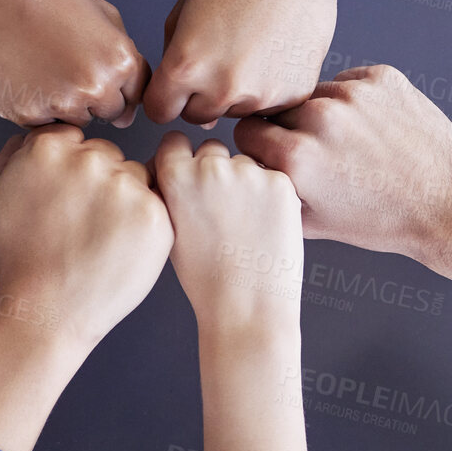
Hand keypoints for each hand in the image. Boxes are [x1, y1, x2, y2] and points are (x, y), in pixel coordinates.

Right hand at [0, 0, 149, 127]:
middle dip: (94, 96)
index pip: (135, 96)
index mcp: (121, 62)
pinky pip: (43, 123)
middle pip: (109, 113)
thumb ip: (127, 59)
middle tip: (67, 64)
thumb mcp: (105, 15)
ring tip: (44, 67)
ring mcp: (61, 105)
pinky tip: (25, 75)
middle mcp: (96, 87)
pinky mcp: (27, 114)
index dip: (116, 83)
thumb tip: (129, 113)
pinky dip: (36, 106)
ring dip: (67, 105)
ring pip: (76, 121)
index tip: (95, 66)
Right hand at [0, 125, 174, 351]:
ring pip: (136, 176)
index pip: (76, 139)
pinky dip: (143, 223)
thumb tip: (35, 135)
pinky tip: (120, 245)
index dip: (72, 172)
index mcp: (48, 147)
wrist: (48, 310)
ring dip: (126, 200)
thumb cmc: (19, 258)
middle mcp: (89, 159)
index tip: (67, 199)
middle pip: (108, 155)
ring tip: (101, 237)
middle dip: (101, 182)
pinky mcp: (153, 213)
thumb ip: (13, 153)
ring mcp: (123, 185)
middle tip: (84, 223)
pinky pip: (157, 203)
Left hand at [142, 0, 341, 124]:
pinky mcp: (293, 93)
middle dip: (201, 94)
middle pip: (197, 115)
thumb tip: (187, 106)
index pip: (160, 111)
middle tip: (220, 55)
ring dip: (236, 91)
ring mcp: (261, 96)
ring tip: (251, 48)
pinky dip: (268, 86)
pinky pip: (269, 105)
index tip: (176, 84)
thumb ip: (175, 60)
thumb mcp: (184, 11)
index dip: (166, 96)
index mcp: (187, 66)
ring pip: (235, 111)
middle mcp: (223, 89)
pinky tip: (274, 51)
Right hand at [153, 133, 307, 450]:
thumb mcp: (171, 231)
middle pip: (212, 150)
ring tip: (247, 226)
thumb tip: (178, 170)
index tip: (189, 172)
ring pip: (245, 164)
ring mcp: (249, 172)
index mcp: (175, 178)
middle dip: (215, 170)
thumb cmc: (207, 280)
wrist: (247, 307)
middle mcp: (210, 167)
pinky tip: (266, 227)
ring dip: (246, 183)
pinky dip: (272, 196)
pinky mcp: (281, 182)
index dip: (182, 158)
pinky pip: (272, 177)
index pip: (174, 143)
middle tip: (223, 209)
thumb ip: (172, 193)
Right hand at [234, 65, 451, 283]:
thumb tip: (246, 169)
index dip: (259, 148)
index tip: (275, 157)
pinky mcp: (383, 78)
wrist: (447, 206)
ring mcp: (354, 95)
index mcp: (297, 157)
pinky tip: (372, 130)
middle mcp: (321, 119)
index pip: (247, 132)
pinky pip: (349, 81)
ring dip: (322, 113)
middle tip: (319, 155)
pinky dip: (354, 102)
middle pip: (279, 110)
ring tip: (350, 144)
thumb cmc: (381, 221)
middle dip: (289, 130)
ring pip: (315, 94)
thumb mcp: (312, 224)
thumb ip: (271, 191)